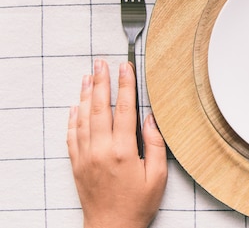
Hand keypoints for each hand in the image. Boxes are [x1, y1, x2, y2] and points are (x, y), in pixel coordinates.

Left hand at [67, 59, 167, 227]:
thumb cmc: (137, 204)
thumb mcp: (158, 176)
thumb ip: (155, 144)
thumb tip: (150, 118)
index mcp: (123, 151)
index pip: (124, 109)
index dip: (125, 85)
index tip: (126, 68)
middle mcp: (100, 150)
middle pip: (100, 108)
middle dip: (102, 82)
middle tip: (102, 63)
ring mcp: (85, 156)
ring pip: (83, 118)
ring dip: (86, 95)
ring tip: (89, 76)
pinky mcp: (77, 164)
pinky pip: (71, 135)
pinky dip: (72, 118)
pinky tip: (76, 105)